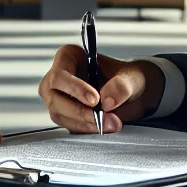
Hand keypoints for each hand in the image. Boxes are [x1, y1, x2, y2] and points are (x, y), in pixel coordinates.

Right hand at [38, 44, 164, 133]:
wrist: (131, 95)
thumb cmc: (125, 79)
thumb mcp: (130, 77)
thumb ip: (122, 85)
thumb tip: (107, 101)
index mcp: (68, 57)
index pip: (60, 75)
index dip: (75, 89)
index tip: (95, 100)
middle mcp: (58, 78)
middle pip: (55, 99)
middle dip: (80, 112)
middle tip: (103, 118)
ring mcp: (57, 98)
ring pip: (59, 115)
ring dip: (85, 123)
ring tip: (110, 123)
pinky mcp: (64, 115)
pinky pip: (69, 126)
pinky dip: (87, 129)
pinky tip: (103, 126)